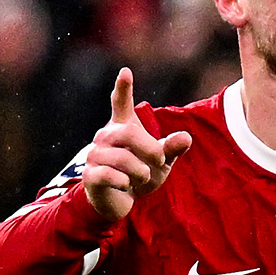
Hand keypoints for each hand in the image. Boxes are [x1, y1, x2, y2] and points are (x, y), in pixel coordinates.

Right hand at [81, 68, 191, 224]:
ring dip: (140, 171)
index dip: (123, 88)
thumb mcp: (161, 162)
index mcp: (123, 127)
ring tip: (142, 177)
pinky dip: (124, 182)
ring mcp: (95, 155)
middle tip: (160, 161)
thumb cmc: (140, 175)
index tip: (125, 72)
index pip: (121, 103)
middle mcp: (105, 136)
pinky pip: (109, 175)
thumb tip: (186, 137)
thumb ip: (172, 149)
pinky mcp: (89, 174)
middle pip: (129, 132)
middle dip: (150, 148)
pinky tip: (125, 185)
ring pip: (122, 158)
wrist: (119, 202)